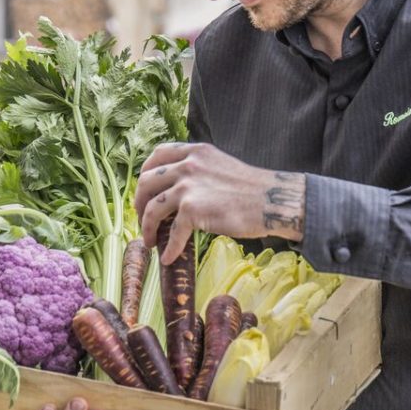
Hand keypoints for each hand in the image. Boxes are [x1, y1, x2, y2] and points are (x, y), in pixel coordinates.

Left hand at [134, 142, 304, 264]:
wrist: (271, 201)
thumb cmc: (252, 189)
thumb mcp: (220, 165)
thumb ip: (199, 170)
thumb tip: (180, 191)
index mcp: (195, 151)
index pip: (157, 155)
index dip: (146, 174)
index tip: (145, 191)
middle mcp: (188, 164)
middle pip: (146, 182)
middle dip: (139, 203)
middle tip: (143, 219)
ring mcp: (188, 186)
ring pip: (152, 208)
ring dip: (147, 227)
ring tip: (150, 240)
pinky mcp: (193, 209)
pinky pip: (172, 233)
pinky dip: (168, 248)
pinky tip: (169, 258)